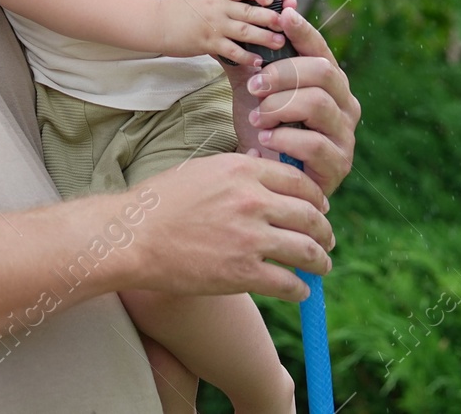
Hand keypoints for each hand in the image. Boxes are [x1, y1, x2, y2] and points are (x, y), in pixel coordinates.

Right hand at [128, 151, 333, 301]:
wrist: (133, 236)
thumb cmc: (162, 202)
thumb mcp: (203, 170)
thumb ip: (239, 172)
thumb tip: (266, 173)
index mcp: (243, 170)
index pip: (299, 181)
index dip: (316, 197)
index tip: (320, 208)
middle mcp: (252, 200)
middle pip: (310, 215)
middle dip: (324, 230)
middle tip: (327, 240)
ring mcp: (250, 237)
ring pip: (308, 250)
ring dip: (320, 261)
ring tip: (322, 267)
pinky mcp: (242, 273)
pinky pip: (288, 283)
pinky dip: (300, 289)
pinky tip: (300, 290)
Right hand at [153, 0, 285, 62]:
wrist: (156, 23)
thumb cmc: (178, 8)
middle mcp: (217, 7)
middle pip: (249, 11)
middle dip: (271, 17)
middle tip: (286, 22)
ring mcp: (213, 25)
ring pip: (245, 31)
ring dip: (265, 37)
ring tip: (279, 42)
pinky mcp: (207, 42)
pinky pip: (232, 51)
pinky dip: (246, 57)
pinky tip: (257, 61)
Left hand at [229, 7, 358, 195]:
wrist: (264, 176)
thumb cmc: (264, 127)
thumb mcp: (253, 88)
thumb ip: (248, 55)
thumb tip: (234, 12)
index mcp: (329, 81)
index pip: (320, 48)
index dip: (303, 30)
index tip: (283, 14)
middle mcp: (345, 103)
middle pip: (324, 71)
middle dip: (284, 73)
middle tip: (254, 85)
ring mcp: (345, 134)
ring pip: (319, 104)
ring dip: (279, 107)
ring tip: (256, 118)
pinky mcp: (338, 163)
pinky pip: (315, 144)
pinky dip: (284, 139)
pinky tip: (264, 140)